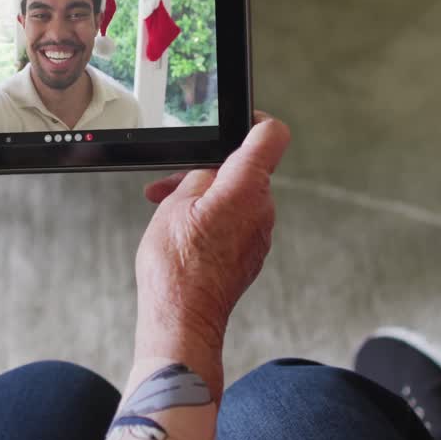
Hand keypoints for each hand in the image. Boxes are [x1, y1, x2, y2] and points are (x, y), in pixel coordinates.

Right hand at [133, 114, 290, 394]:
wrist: (182, 319)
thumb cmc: (176, 266)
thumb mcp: (175, 204)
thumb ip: (199, 176)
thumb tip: (212, 168)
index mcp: (246, 188)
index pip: (271, 136)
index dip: (255, 121)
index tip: (237, 120)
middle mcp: (262, 209)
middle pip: (245, 169)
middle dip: (209, 170)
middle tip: (172, 184)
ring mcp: (260, 234)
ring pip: (237, 197)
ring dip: (206, 197)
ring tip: (169, 213)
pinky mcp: (251, 254)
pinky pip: (236, 222)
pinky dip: (213, 219)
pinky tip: (183, 233)